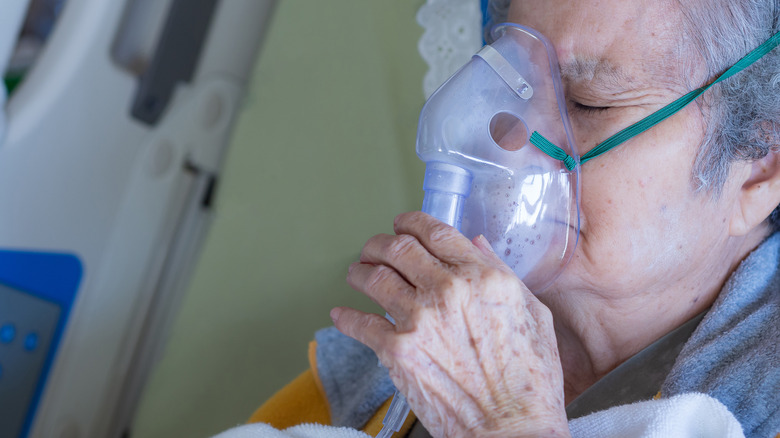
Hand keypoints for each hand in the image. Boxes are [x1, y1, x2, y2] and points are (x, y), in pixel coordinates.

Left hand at [332, 212, 570, 437]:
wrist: (511, 428)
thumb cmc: (530, 380)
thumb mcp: (533, 315)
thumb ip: (501, 273)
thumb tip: (475, 245)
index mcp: (483, 278)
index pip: (435, 233)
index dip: (412, 222)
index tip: (402, 223)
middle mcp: (447, 291)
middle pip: (398, 249)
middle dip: (380, 243)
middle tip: (374, 248)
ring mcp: (419, 320)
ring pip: (374, 277)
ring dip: (360, 271)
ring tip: (356, 273)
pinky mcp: (397, 351)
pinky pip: (359, 323)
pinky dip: (345, 316)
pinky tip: (341, 314)